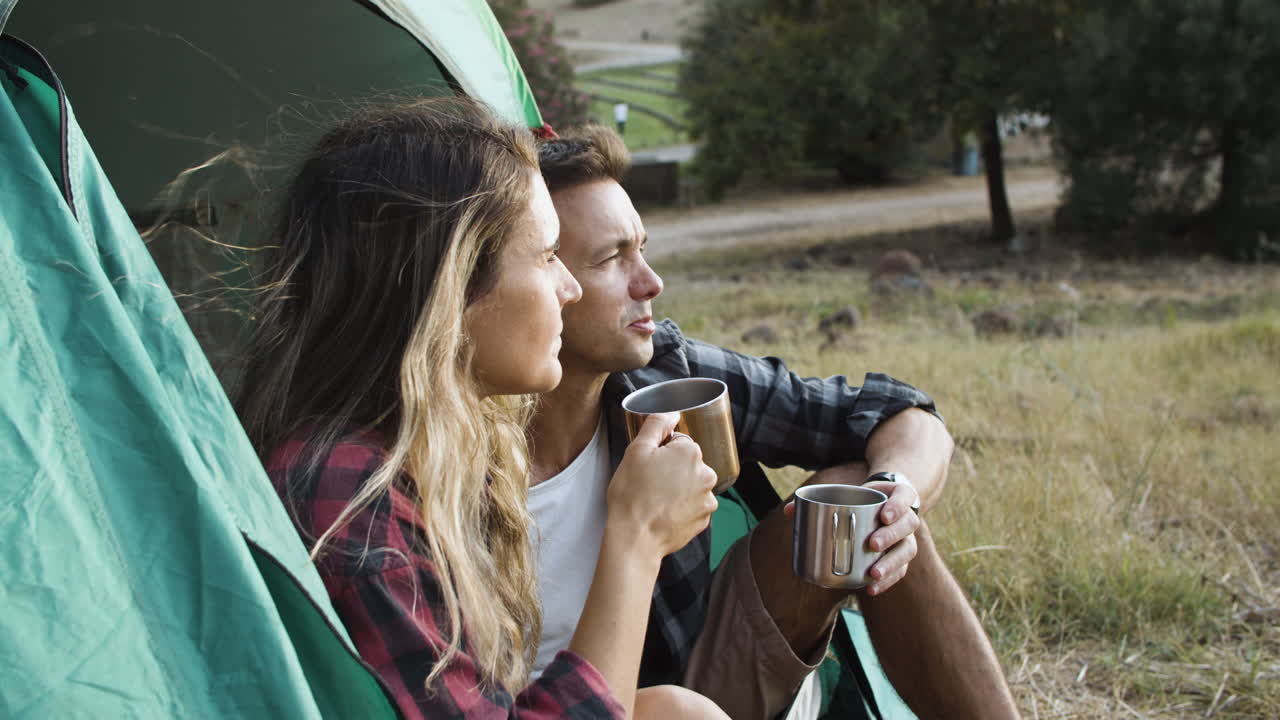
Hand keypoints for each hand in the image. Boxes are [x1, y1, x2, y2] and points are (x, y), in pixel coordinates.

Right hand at [608, 413, 718, 557]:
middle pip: (687, 464)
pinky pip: (693, 506)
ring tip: (656, 501)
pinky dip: (681, 508)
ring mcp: (708, 499)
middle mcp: (707, 474)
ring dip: (678, 489)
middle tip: (650, 484)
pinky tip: (664, 513)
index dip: (660, 453)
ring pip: (691, 485)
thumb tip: (670, 411)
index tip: (648, 467)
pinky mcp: (704, 520)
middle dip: (672, 470)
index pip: (677, 443)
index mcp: (691, 452)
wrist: (635, 538)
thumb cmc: (632, 494)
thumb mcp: (637, 451)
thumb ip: (656, 425)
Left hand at [781, 479, 919, 595]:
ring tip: (873, 574)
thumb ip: (817, 499)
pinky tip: (872, 588)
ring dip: (891, 563)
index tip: (883, 515)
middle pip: (907, 526)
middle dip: (890, 536)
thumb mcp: (847, 491)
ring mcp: (907, 537)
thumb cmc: (862, 496)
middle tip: (871, 544)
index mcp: (899, 495)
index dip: (897, 506)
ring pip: (907, 550)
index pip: (904, 497)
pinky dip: (889, 580)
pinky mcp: (902, 555)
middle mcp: (907, 517)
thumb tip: (789, 512)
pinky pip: (901, 570)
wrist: (883, 502)